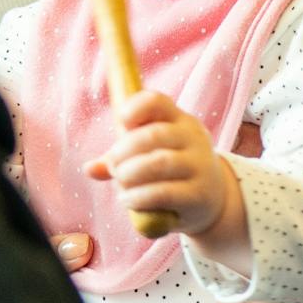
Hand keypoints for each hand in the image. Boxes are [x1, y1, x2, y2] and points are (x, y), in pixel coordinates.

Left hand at [87, 89, 236, 240]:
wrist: (212, 200)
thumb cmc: (171, 172)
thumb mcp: (149, 156)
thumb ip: (120, 158)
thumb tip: (90, 169)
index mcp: (180, 121)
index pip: (158, 102)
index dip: (135, 107)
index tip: (121, 122)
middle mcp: (194, 139)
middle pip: (155, 135)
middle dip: (124, 151)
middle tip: (114, 166)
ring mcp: (200, 166)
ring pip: (160, 163)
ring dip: (130, 174)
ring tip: (121, 183)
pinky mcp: (199, 194)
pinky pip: (164, 193)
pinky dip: (139, 197)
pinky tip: (129, 200)